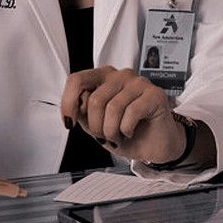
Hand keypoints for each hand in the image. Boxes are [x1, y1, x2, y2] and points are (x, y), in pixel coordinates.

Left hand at [61, 66, 185, 163]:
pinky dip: (126, 130)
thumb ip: (83, 112)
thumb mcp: (96, 125)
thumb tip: (79, 105)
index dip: (68, 103)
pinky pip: (131, 113)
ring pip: (112, 108)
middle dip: (96, 126)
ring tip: (118, 136)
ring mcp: (138, 83)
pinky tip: (130, 131)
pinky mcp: (154, 94)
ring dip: (111, 131)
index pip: (76, 80)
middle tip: (104, 136)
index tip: (69, 122)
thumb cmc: (127, 133)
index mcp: (103, 78)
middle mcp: (120, 76)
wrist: (154, 146)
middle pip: (94, 99)